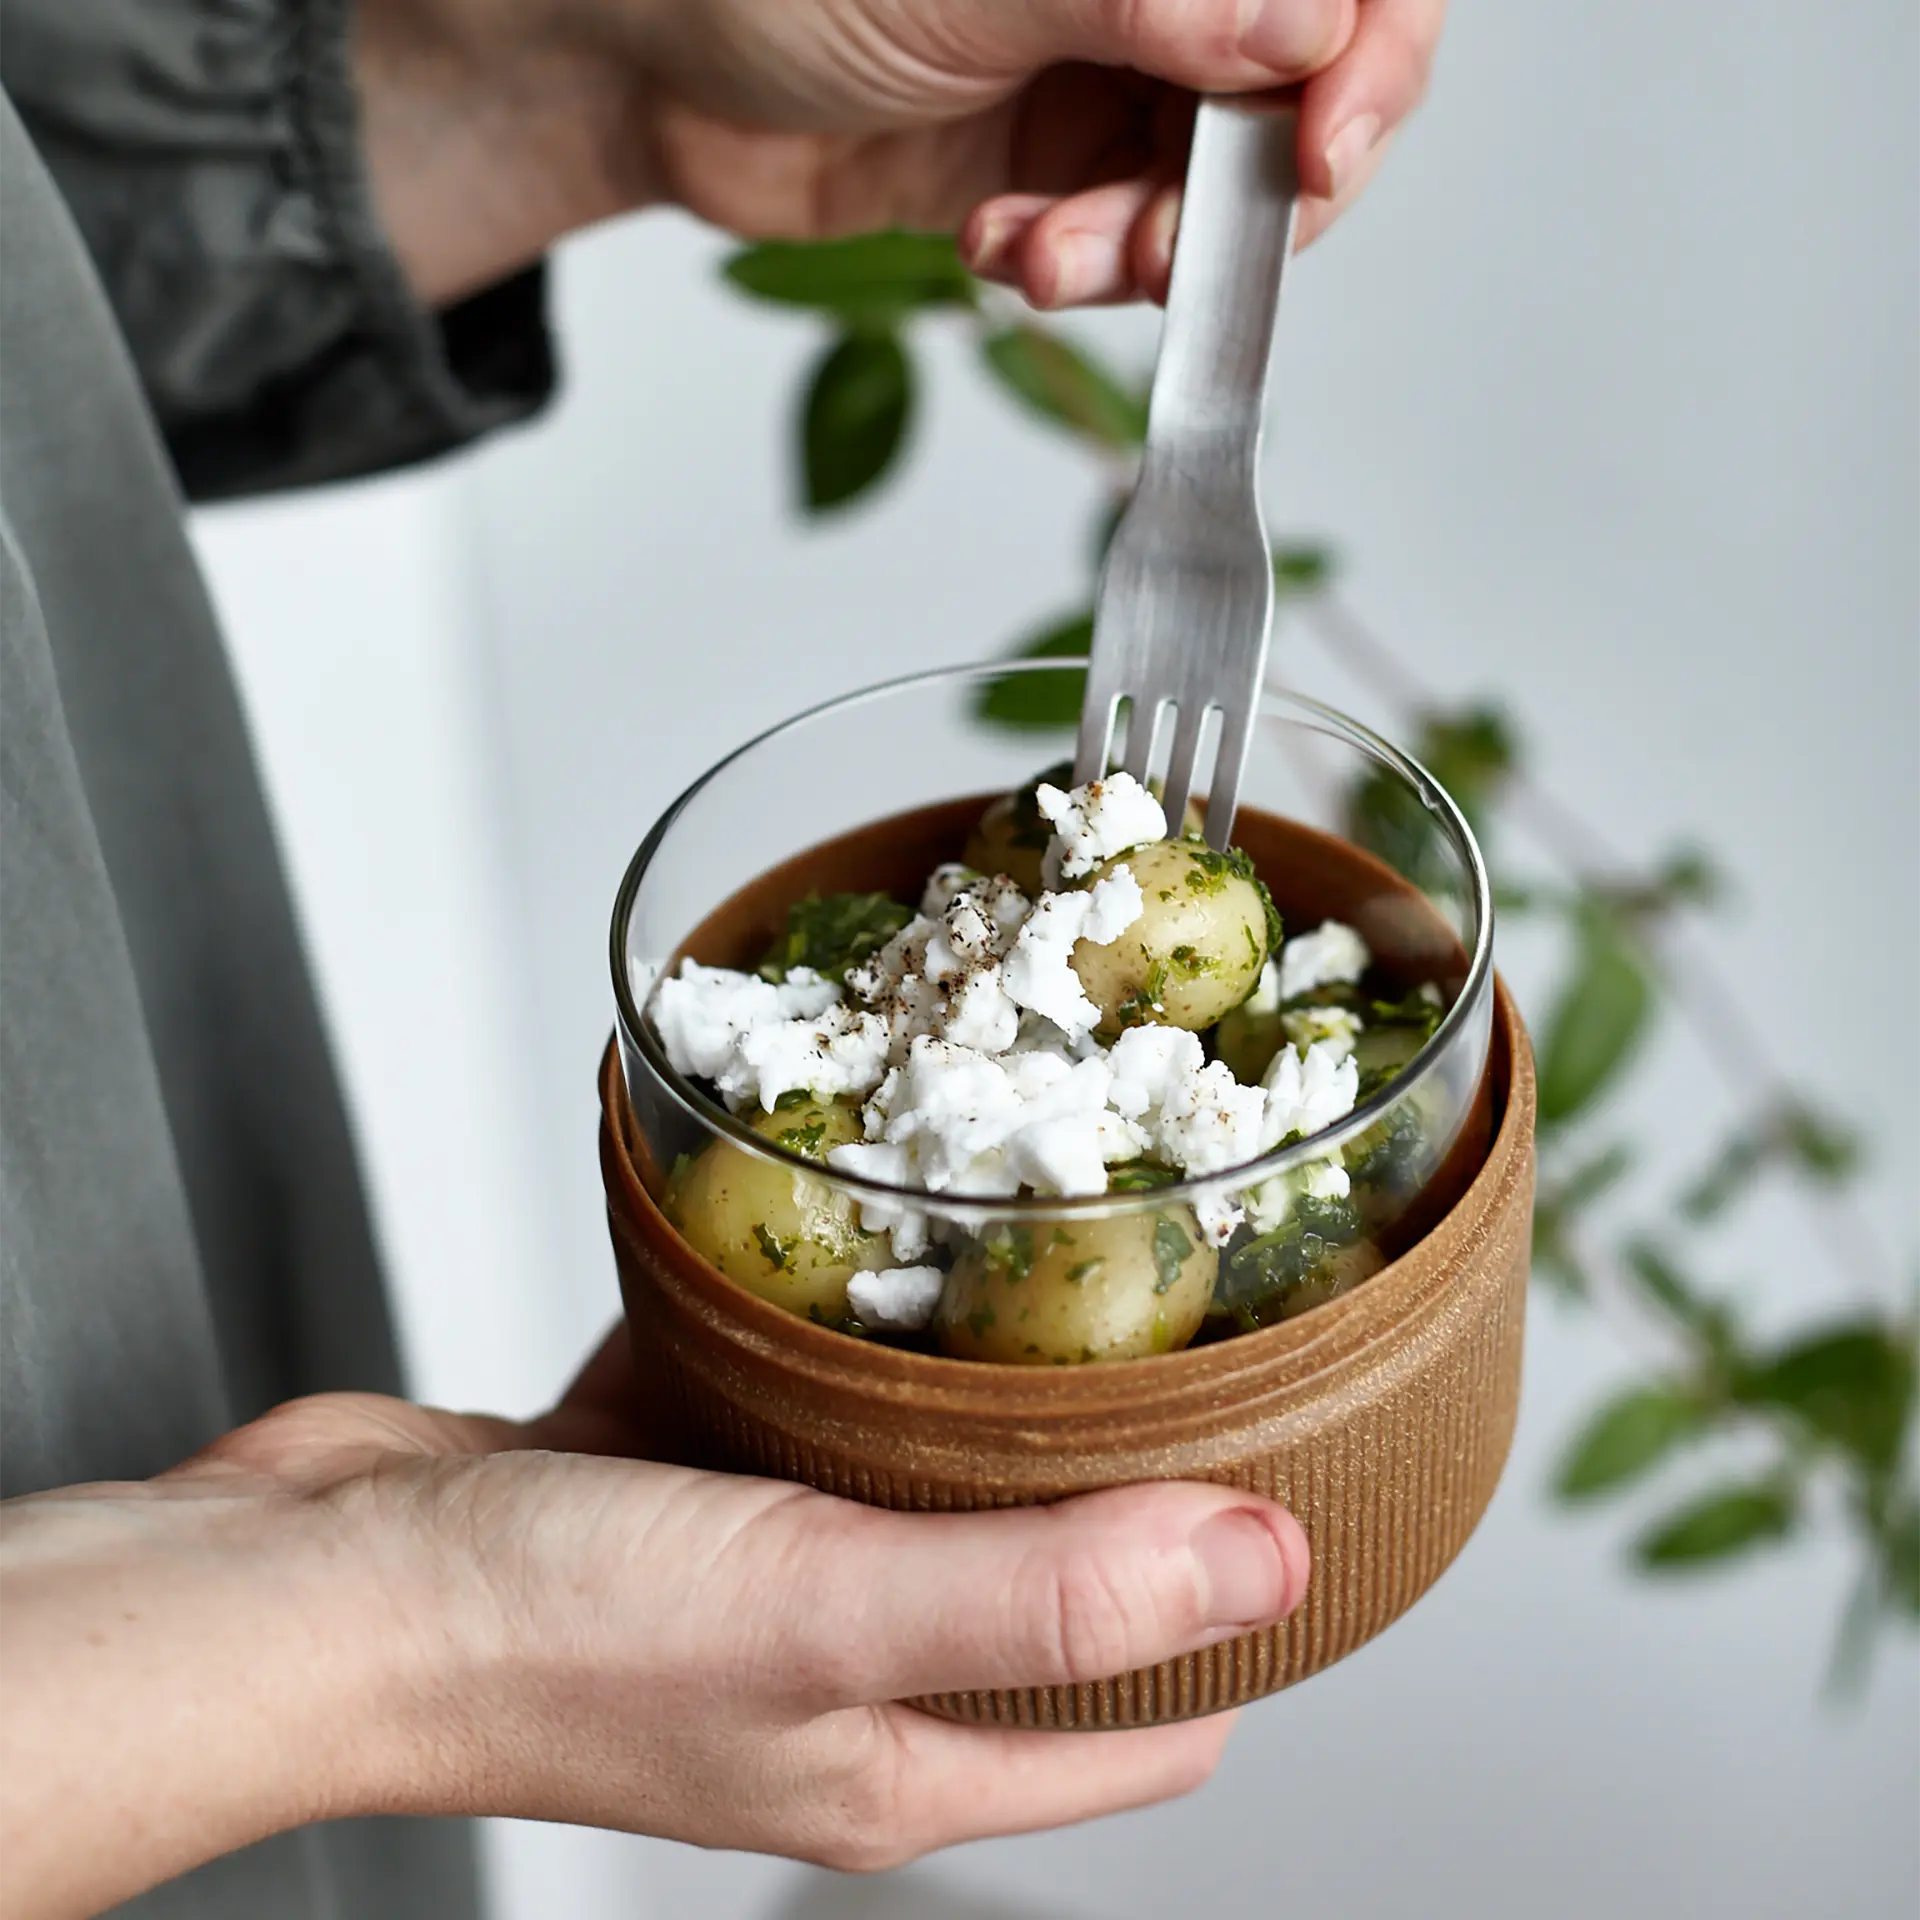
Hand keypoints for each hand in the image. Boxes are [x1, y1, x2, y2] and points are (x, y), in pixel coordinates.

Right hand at [1, 1331, 1308, 1912]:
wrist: (308, 1578)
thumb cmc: (537, 1635)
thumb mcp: (828, 1609)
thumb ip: (1049, 1591)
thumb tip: (1267, 1565)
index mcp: (899, 1754)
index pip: (1139, 1724)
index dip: (1236, 1627)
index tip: (1301, 1496)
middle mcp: (840, 1673)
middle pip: (1039, 1585)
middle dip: (1119, 1487)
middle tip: (1193, 1350)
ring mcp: (756, 1572)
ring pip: (916, 1477)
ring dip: (971, 1397)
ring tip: (1051, 1279)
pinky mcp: (677, 1481)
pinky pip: (792, 1401)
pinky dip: (831, 1342)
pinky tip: (859, 1254)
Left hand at [358, 0, 1446, 306]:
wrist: (646, 58)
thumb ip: (1149, 0)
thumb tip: (1307, 28)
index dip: (1367, 58)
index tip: (1320, 147)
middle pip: (1300, 92)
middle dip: (1238, 192)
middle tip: (1164, 248)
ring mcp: (1112, 75)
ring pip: (1211, 191)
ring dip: (1143, 249)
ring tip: (1047, 255)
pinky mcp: (1058, 169)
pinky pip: (1122, 245)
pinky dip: (1081, 271)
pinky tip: (1007, 253)